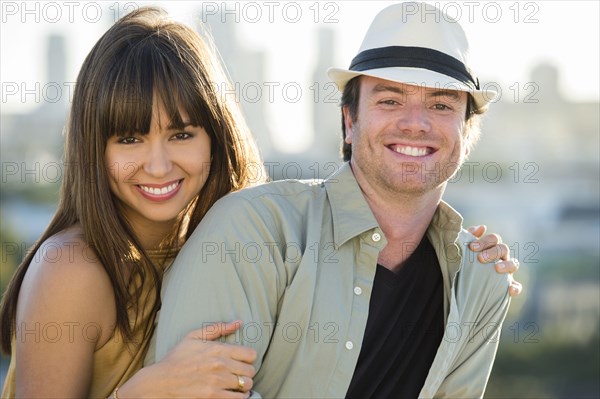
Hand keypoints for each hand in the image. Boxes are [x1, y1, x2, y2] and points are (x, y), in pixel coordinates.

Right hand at [118, 321, 256, 397]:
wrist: (160, 382)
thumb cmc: (176, 358)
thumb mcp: (193, 337)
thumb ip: (218, 328)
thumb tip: (238, 322)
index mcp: (217, 349)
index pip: (250, 354)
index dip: (248, 358)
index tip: (242, 360)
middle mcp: (220, 365)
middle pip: (250, 370)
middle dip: (247, 372)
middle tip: (239, 373)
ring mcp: (217, 382)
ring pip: (247, 384)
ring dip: (244, 385)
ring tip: (237, 384)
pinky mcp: (213, 397)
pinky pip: (238, 398)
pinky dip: (240, 397)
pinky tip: (233, 393)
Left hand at [467, 225, 522, 296]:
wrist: (464, 284)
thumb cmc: (466, 263)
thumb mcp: (465, 249)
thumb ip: (471, 236)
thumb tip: (482, 227)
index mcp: (492, 247)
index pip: (494, 239)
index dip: (485, 241)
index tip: (472, 247)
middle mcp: (501, 257)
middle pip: (504, 249)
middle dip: (493, 252)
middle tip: (480, 258)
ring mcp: (507, 271)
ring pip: (514, 264)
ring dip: (507, 265)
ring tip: (497, 268)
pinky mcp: (508, 286)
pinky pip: (517, 286)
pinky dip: (515, 287)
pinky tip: (510, 289)